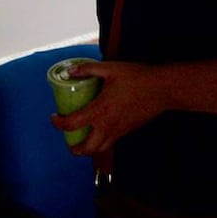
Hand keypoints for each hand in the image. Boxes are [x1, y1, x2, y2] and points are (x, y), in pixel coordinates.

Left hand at [50, 60, 164, 155]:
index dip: (58, 123)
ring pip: (100, 149)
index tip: (54, 118)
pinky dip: (103, 140)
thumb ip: (88, 69)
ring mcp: (119, 130)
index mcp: (99, 111)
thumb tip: (71, 71)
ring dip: (89, 149)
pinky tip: (103, 128)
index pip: (72, 124)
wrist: (162, 89)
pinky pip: (112, 141)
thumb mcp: (110, 68)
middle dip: (75, 149)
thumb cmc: (136, 77)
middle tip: (70, 141)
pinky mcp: (129, 130)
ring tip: (84, 140)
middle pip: (86, 148)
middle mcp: (107, 126)